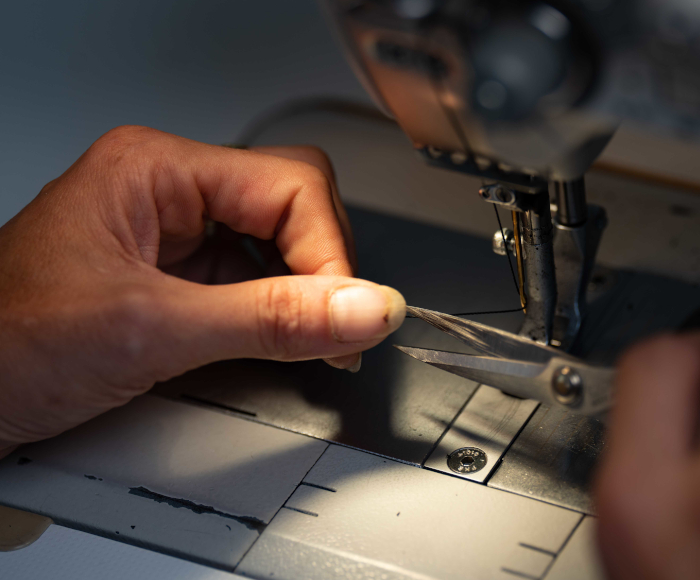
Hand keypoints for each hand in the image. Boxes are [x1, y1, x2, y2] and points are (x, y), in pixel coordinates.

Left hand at [0, 126, 405, 457]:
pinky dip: (278, 318)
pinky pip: (256, 285)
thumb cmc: (1, 343)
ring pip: (282, 249)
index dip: (330, 253)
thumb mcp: (150, 330)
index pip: (291, 185)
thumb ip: (269, 319)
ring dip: (303, 297)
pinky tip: (274, 348)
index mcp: (156, 170)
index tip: (348, 317)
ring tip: (306, 345)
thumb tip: (364, 306)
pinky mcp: (180, 282)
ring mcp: (176, 239)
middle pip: (295, 209)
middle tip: (332, 332)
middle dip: (322, 271)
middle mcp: (169, 194)